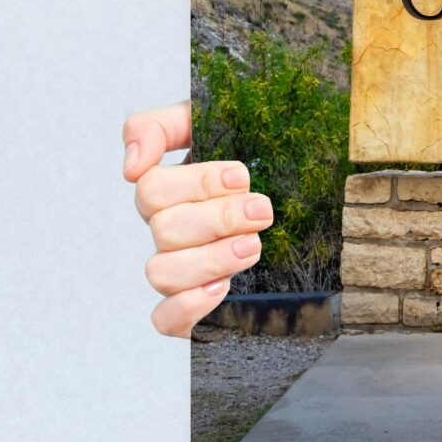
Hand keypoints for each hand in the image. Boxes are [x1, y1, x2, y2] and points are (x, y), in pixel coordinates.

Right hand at [123, 102, 271, 336]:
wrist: (310, 196)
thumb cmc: (262, 156)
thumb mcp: (218, 121)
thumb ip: (161, 126)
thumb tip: (131, 166)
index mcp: (172, 189)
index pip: (151, 187)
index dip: (196, 183)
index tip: (242, 176)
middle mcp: (171, 230)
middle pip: (163, 229)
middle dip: (218, 218)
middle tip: (262, 211)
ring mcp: (180, 269)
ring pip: (161, 273)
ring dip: (210, 259)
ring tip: (253, 246)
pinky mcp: (193, 307)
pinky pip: (164, 320)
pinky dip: (188, 306)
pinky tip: (222, 288)